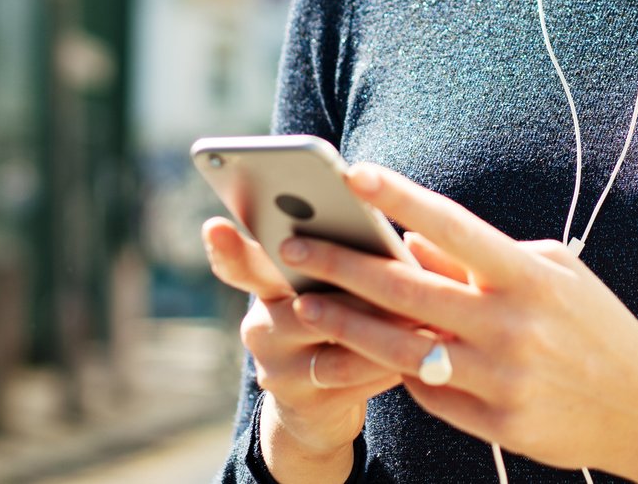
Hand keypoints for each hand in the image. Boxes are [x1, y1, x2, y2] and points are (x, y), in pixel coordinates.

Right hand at [200, 211, 458, 466]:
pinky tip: (417, 350)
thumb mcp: (322, 294)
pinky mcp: (303, 402)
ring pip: (334, 339)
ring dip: (382, 326)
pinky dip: (388, 360)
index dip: (226, 249)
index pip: (241, 263)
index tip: (215, 227)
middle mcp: (260, 327)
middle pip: (301, 299)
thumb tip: (388, 240)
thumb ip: (335, 267)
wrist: (317, 410)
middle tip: (386, 267)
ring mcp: (277, 368)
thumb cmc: (334, 326)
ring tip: (421, 312)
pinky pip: (352, 376)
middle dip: (349, 286)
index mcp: (265, 288)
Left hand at [274, 161, 637, 480]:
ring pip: (401, 349)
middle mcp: (512, 325)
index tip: (354, 174)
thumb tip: (413, 242)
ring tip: (303, 304)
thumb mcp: (550, 273)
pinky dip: (396, 372)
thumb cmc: (591, 324)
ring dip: (345, 324)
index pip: (453, 228)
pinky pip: (429, 395)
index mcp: (528, 275)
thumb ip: (481, 260)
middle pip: (408, 290)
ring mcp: (504, 380)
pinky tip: (362, 355)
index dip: (402, 199)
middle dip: (342, 265)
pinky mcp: (499, 426)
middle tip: (291, 245)